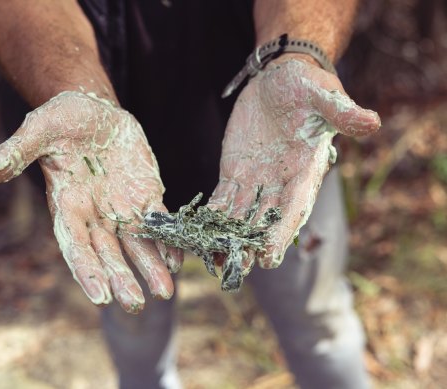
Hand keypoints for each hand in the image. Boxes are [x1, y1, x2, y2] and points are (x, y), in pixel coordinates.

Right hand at [0, 91, 181, 313]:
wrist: (93, 110)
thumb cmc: (60, 119)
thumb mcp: (38, 130)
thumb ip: (16, 152)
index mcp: (67, 204)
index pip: (75, 245)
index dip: (87, 271)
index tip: (100, 297)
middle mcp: (94, 214)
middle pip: (108, 253)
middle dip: (121, 278)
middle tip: (134, 304)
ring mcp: (121, 208)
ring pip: (136, 245)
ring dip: (150, 268)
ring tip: (165, 292)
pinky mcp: (144, 195)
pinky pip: (158, 223)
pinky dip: (167, 242)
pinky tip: (178, 261)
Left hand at [209, 58, 379, 273]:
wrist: (279, 81)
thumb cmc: (306, 87)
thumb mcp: (323, 95)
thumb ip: (342, 111)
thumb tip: (371, 122)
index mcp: (305, 172)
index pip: (294, 207)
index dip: (281, 232)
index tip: (268, 257)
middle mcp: (280, 184)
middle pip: (265, 220)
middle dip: (250, 244)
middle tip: (236, 268)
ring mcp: (255, 182)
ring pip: (241, 216)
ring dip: (227, 237)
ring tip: (213, 259)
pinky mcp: (234, 174)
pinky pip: (222, 199)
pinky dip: (211, 216)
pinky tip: (198, 233)